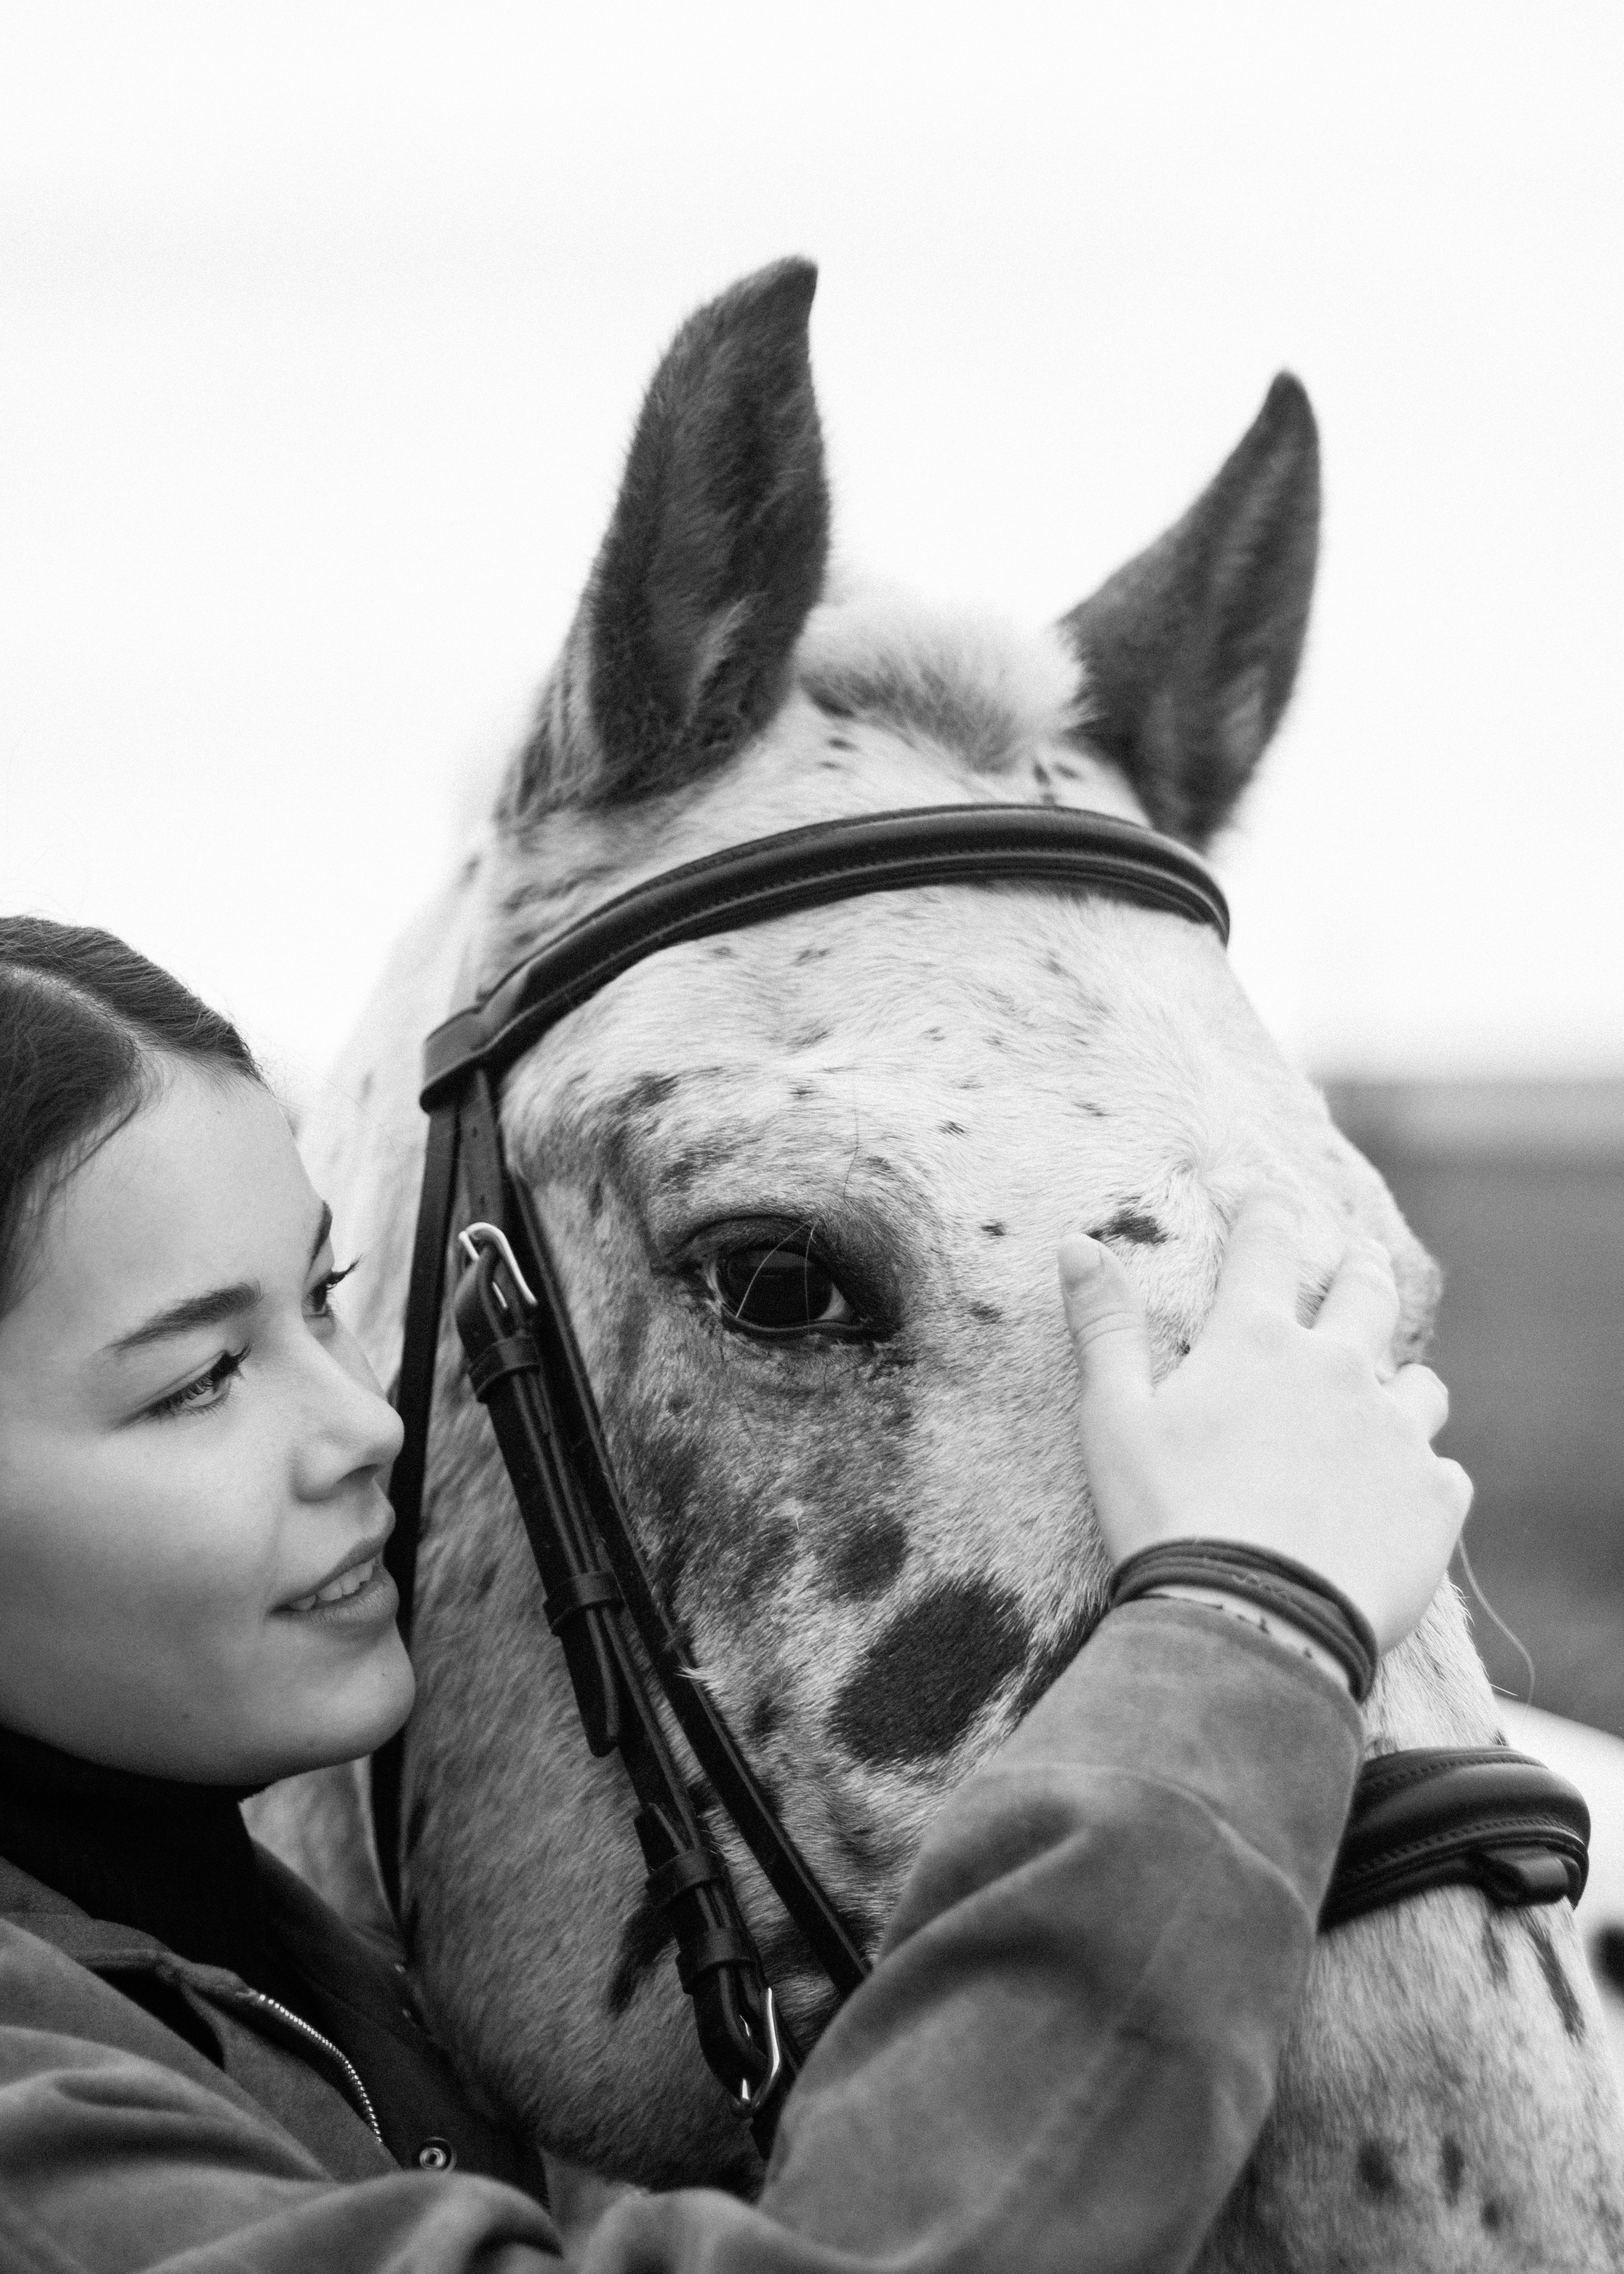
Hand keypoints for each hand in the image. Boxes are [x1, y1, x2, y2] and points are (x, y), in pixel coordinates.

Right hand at [1057, 1191, 1470, 1655]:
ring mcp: (1396, 1434)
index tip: (1268, 1195)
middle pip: (1368, 1293)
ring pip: (1422, 1385)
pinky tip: (1399, 1497)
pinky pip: (1443, 1471)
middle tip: (1359, 1255)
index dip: (1266, 1212)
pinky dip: (1421, 1476)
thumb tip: (1077, 1242)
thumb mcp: (1112, 1419)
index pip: (1266, 1247)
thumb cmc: (1166, 1518)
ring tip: (1392, 1392)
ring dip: (1403, 1381)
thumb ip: (1103, 1327)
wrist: (1251, 1623)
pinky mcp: (1434, 1499)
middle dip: (1361, 1266)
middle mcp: (1339, 1371)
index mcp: (1258, 1343)